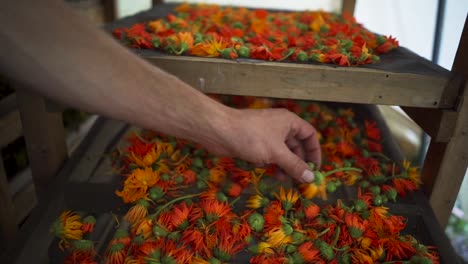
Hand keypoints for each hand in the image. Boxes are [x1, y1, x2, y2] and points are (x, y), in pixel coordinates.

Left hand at [205, 108, 321, 182]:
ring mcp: (266, 134)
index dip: (314, 151)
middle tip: (299, 180)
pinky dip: (270, 163)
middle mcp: (280, 126)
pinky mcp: (255, 143)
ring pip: (282, 152)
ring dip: (284, 165)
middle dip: (298, 162)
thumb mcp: (276, 153)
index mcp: (289, 122)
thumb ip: (294, 165)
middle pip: (296, 145)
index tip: (314, 169)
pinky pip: (269, 154)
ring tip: (282, 178)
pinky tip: (267, 170)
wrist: (219, 130)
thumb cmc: (251, 137)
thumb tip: (311, 178)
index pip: (309, 135)